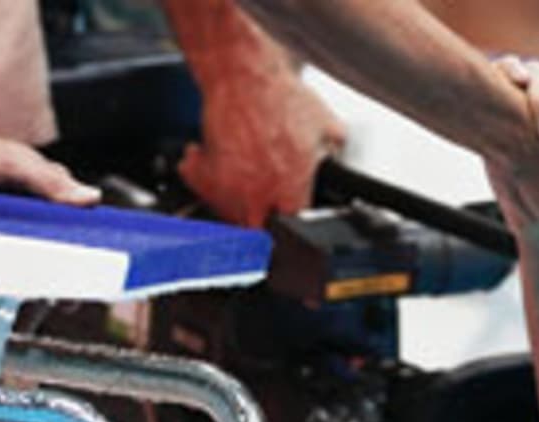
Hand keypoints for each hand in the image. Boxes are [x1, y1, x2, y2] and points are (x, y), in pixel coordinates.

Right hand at [179, 73, 347, 227]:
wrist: (244, 74)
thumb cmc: (280, 95)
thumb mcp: (327, 123)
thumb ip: (334, 150)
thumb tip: (337, 158)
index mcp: (291, 188)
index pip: (294, 227)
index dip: (293, 228)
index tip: (290, 226)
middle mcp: (258, 193)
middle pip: (257, 231)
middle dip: (259, 224)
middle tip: (260, 210)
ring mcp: (229, 185)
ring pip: (228, 213)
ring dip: (231, 202)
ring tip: (238, 184)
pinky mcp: (205, 170)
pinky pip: (201, 187)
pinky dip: (203, 178)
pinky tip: (208, 163)